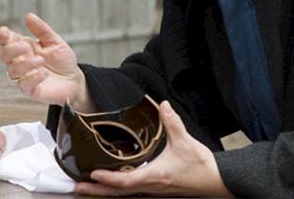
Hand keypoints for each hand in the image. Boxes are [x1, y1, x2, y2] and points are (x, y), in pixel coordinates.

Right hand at [0, 13, 84, 106]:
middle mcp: (20, 62)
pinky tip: (44, 73)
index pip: (6, 41)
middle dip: (11, 50)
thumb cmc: (62, 60)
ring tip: (41, 61)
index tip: (4, 32)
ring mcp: (24, 76)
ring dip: (25, 64)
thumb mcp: (55, 41)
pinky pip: (24, 85)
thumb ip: (41, 30)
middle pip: (3, 55)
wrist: (75, 80)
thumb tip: (28, 16)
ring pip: (12, 71)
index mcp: (23, 47)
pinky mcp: (31, 90)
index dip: (2, 36)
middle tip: (25, 47)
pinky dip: (32, 78)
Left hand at [74, 101, 233, 196]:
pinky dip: (117, 187)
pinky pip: (132, 190)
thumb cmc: (201, 167)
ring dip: (104, 190)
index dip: (107, 178)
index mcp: (154, 177)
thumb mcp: (185, 142)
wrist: (217, 182)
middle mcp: (150, 187)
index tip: (92, 173)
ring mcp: (152, 190)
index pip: (124, 181)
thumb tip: (162, 104)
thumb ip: (172, 122)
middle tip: (76, 186)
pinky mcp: (156, 188)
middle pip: (117, 192)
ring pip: (123, 193)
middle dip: (96, 190)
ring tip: (87, 184)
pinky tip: (112, 181)